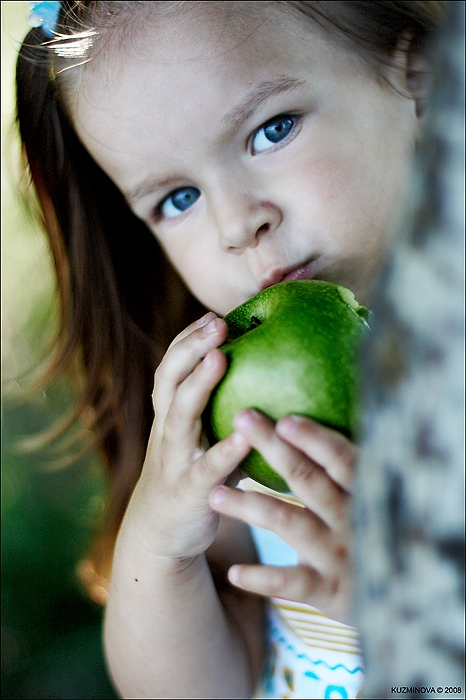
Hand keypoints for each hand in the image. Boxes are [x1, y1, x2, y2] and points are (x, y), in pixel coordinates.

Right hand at [126, 312, 250, 560]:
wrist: (162, 531)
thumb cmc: (194, 472)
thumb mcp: (201, 436)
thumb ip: (224, 407)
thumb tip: (270, 374)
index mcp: (170, 414)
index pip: (172, 366)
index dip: (188, 339)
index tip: (213, 315)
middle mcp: (167, 430)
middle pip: (169, 380)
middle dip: (190, 348)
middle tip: (218, 323)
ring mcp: (174, 459)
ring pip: (179, 415)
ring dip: (198, 385)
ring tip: (219, 359)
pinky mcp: (188, 491)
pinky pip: (206, 468)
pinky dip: (225, 451)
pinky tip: (246, 437)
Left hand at [208, 411, 355, 624]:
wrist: (407, 600)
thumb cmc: (376, 535)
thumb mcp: (374, 500)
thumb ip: (349, 469)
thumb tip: (305, 422)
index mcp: (367, 492)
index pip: (342, 459)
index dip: (314, 438)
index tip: (283, 418)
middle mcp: (354, 519)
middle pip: (308, 480)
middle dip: (273, 449)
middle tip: (241, 422)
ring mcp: (341, 555)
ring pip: (291, 524)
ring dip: (250, 507)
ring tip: (214, 495)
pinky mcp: (331, 591)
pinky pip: (293, 583)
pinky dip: (263, 578)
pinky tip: (233, 573)